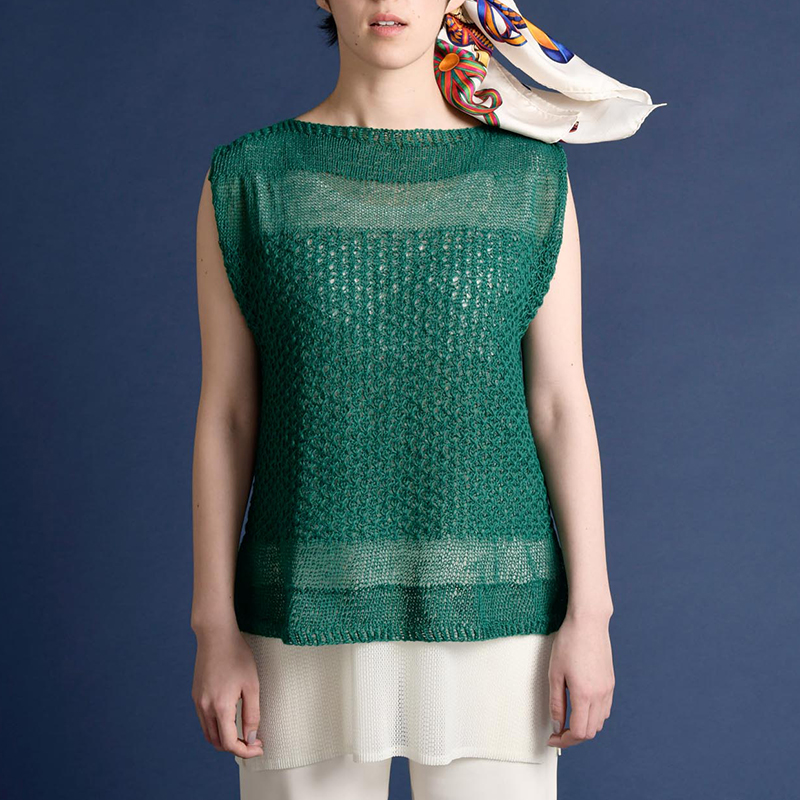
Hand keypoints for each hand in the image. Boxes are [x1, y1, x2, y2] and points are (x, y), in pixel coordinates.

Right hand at [191, 624, 263, 758]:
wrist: (216, 635)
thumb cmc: (237, 655)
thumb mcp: (252, 684)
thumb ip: (252, 714)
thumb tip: (251, 737)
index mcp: (220, 707)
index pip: (229, 743)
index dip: (246, 751)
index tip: (259, 747)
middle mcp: (205, 708)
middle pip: (217, 742)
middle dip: (236, 747)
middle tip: (253, 742)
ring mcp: (198, 702)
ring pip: (209, 733)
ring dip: (224, 739)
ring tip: (243, 733)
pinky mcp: (196, 695)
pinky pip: (204, 720)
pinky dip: (216, 728)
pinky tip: (230, 719)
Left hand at [547, 612, 614, 749]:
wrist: (589, 622)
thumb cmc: (569, 643)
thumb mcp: (555, 673)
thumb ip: (556, 703)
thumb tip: (557, 726)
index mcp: (584, 695)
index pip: (579, 733)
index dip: (564, 741)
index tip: (552, 738)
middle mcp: (600, 696)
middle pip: (590, 731)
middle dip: (573, 737)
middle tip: (557, 731)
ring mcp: (608, 689)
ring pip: (599, 722)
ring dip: (584, 726)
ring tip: (567, 719)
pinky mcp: (610, 682)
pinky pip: (605, 709)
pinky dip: (593, 716)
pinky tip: (581, 707)